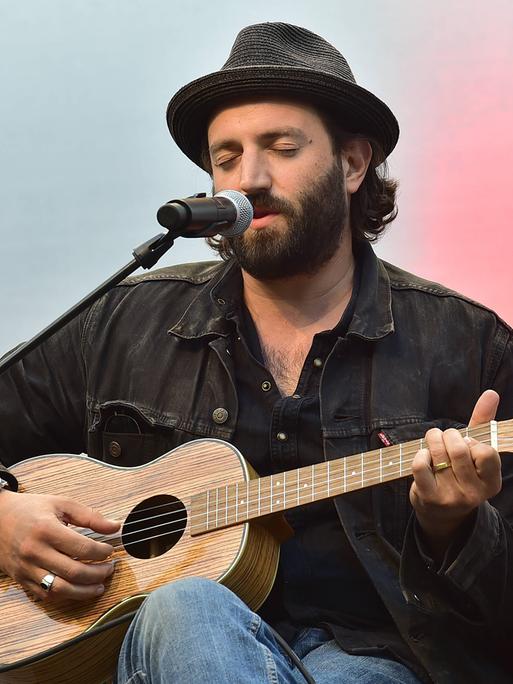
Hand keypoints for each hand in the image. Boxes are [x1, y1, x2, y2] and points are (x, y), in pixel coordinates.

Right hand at [0, 491, 119, 600]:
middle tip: (110, 569)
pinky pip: (45, 595)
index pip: (82, 547)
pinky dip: (65, 596)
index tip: (110, 550)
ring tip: (99, 586)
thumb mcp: (61, 504)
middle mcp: (35, 552)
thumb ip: (90, 516)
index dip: (102, 552)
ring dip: (84, 592)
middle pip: (73, 572)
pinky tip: (78, 589)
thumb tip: (115, 526)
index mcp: (46, 529)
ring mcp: (26, 568)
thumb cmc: (30, 509)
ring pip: (60, 590)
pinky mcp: (21, 580)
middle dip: (98, 574)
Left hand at [410, 390, 501, 557]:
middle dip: (448, 435)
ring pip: (438, 454)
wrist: (441, 513)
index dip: (472, 442)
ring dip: (432, 440)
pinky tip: (423, 457)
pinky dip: (419, 454)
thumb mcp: (474, 452)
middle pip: (459, 449)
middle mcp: (474, 493)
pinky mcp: (430, 498)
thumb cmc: (459, 473)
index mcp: (491, 482)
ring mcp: (452, 497)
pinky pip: (421, 466)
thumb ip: (482, 423)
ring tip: (433, 442)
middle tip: (444, 438)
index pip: (487, 452)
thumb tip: (491, 393)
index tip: (466, 444)